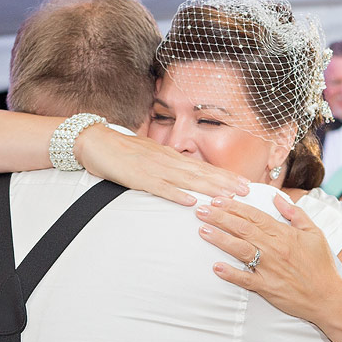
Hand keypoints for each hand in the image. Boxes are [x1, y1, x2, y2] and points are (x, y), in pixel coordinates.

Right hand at [76, 126, 248, 204]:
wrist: (94, 139)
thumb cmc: (121, 151)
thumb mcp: (150, 157)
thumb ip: (167, 168)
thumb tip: (185, 181)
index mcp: (170, 156)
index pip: (203, 167)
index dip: (225, 175)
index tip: (244, 183)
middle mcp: (167, 160)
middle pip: (202, 172)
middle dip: (225, 182)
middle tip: (247, 191)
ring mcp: (153, 168)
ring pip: (187, 179)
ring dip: (209, 188)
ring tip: (229, 197)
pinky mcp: (138, 177)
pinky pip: (160, 187)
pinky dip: (176, 194)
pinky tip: (190, 202)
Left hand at [197, 194, 341, 322]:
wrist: (328, 297)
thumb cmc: (322, 265)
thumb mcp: (314, 233)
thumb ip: (295, 214)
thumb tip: (277, 198)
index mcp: (284, 234)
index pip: (254, 215)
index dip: (234, 206)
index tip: (218, 199)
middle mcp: (274, 249)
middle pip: (242, 228)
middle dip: (220, 217)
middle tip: (201, 210)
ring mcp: (270, 269)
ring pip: (240, 250)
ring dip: (220, 239)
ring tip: (203, 230)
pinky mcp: (267, 287)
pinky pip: (245, 280)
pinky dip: (230, 274)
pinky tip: (216, 267)